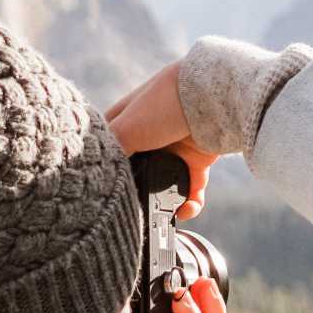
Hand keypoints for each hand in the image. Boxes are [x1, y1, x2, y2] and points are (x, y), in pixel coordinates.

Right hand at [104, 61, 218, 219]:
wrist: (214, 97)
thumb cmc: (164, 104)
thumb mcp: (125, 127)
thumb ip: (111, 152)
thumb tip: (102, 178)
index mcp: (127, 118)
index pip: (107, 143)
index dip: (102, 162)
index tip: (98, 186)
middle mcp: (150, 133)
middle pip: (136, 168)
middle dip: (134, 189)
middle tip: (132, 207)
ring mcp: (175, 147)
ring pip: (164, 182)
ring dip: (163, 202)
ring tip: (161, 215)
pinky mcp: (198, 159)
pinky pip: (191, 189)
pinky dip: (189, 203)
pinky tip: (185, 210)